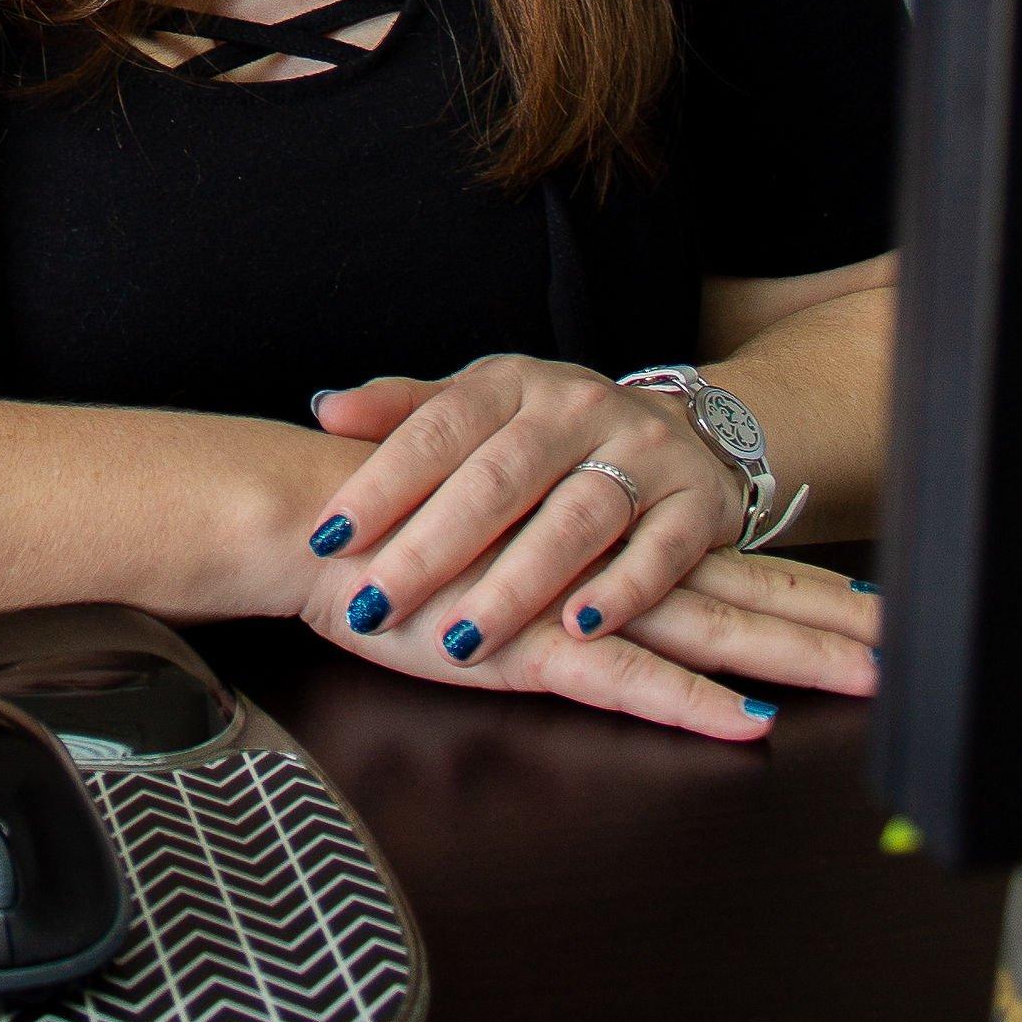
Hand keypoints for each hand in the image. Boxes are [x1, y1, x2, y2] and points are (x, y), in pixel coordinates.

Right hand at [292, 526, 878, 739]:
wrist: (320, 520)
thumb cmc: (393, 529)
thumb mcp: (476, 527)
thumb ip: (525, 534)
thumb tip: (576, 567)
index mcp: (604, 539)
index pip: (722, 563)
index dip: (800, 581)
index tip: (874, 602)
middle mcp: (605, 566)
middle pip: (740, 595)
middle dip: (827, 622)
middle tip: (906, 644)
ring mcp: (575, 606)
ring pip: (708, 633)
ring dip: (793, 658)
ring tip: (872, 679)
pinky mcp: (534, 647)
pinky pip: (628, 679)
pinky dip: (689, 704)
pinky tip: (747, 724)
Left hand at [305, 356, 757, 662]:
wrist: (684, 430)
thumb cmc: (550, 436)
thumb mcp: (480, 407)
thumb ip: (406, 413)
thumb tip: (325, 409)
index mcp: (512, 382)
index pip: (437, 428)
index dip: (381, 482)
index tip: (328, 537)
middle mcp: (576, 407)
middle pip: (498, 479)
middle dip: (433, 548)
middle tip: (377, 604)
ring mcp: (642, 451)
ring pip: (576, 518)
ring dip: (517, 582)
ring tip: (462, 639)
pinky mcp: (696, 503)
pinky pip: (661, 550)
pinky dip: (623, 590)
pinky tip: (580, 629)